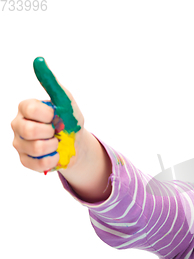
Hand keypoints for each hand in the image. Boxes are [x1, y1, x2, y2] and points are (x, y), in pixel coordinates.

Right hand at [11, 57, 84, 173]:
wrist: (76, 144)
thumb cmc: (69, 120)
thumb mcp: (65, 100)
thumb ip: (51, 83)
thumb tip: (39, 60)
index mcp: (26, 108)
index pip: (28, 108)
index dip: (47, 114)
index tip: (56, 115)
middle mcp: (18, 124)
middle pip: (28, 130)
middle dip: (50, 132)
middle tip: (57, 131)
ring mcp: (20, 143)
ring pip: (35, 148)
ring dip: (54, 146)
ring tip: (57, 143)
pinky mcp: (25, 159)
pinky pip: (36, 163)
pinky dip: (51, 160)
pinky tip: (55, 154)